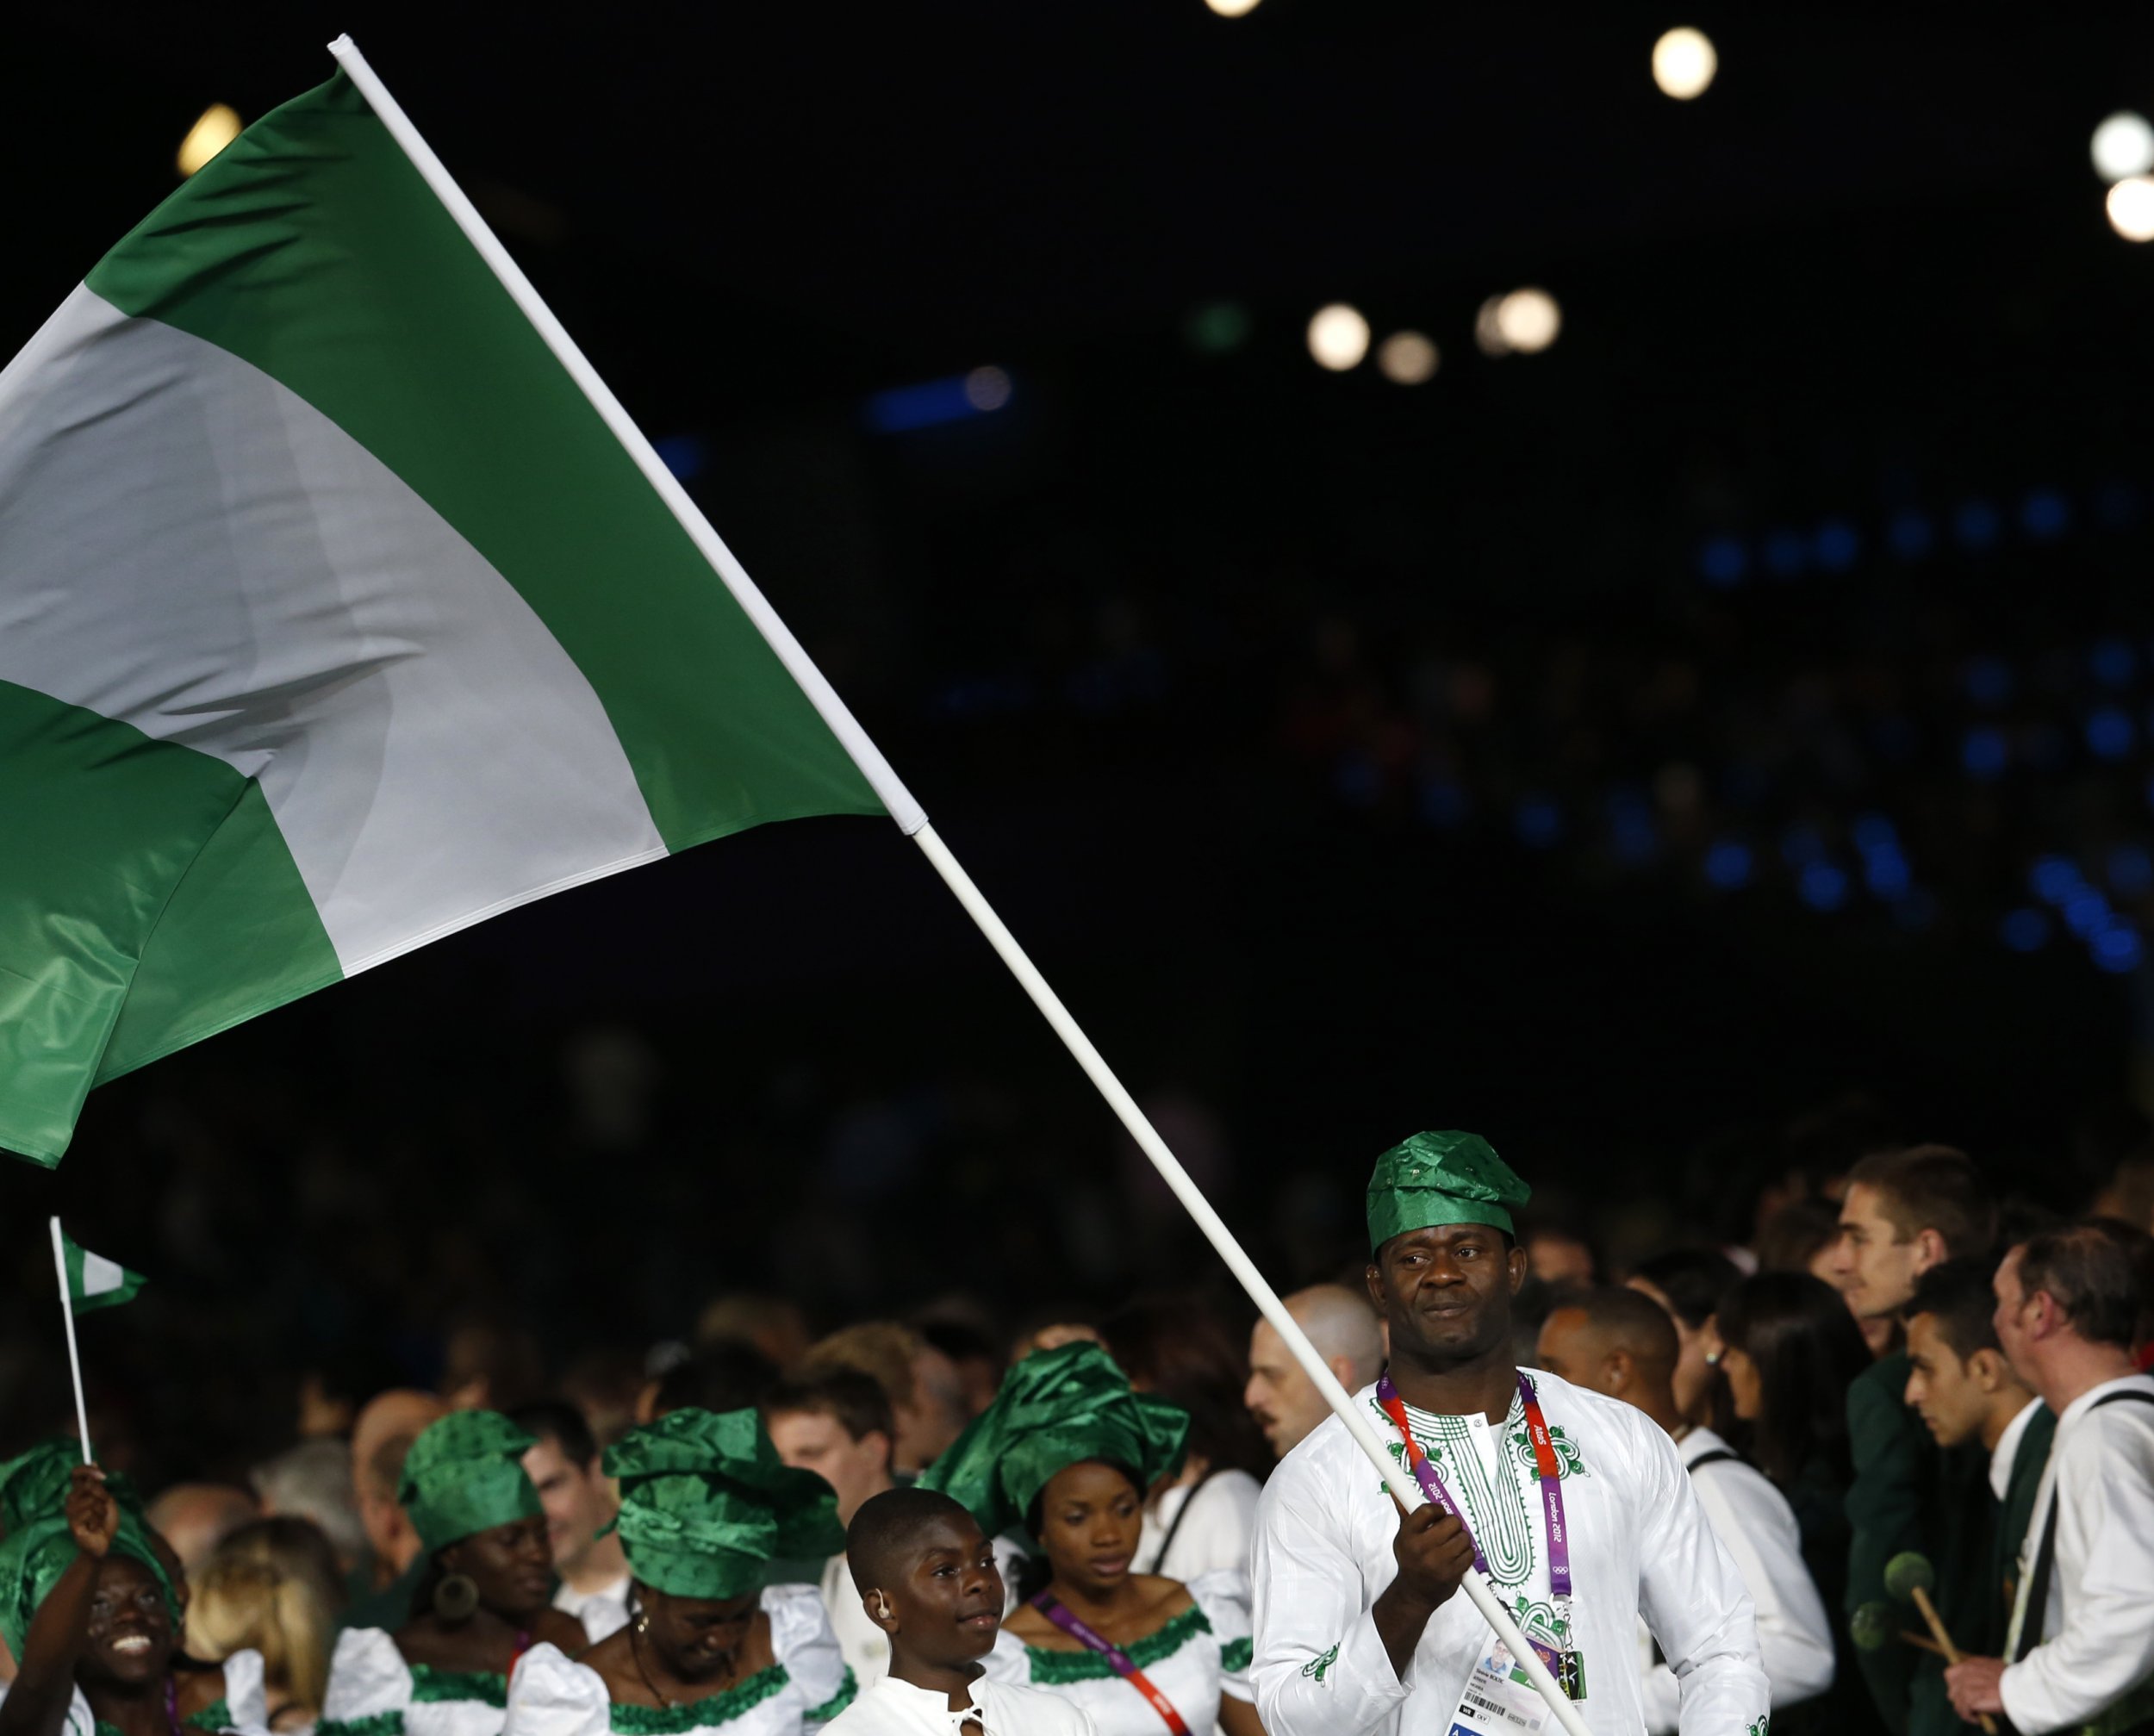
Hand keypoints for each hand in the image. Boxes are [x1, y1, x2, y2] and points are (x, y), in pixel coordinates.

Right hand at [65, 1465, 117, 1558]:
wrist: (103, 1542)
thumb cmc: (105, 1521)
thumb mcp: (106, 1499)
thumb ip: (98, 1484)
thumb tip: (93, 1461)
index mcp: (80, 1492)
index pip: (76, 1474)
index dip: (87, 1470)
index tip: (102, 1474)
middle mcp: (72, 1500)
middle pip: (86, 1485)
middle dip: (102, 1495)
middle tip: (104, 1506)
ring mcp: (70, 1512)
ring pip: (91, 1499)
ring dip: (101, 1509)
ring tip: (99, 1518)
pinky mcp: (72, 1523)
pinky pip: (89, 1512)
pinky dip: (98, 1518)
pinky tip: (95, 1526)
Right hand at [1389, 1493, 1474, 1610]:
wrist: (1414, 1593)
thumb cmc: (1410, 1560)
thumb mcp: (1403, 1537)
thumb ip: (1404, 1512)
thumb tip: (1395, 1489)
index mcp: (1408, 1535)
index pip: (1428, 1510)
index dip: (1438, 1509)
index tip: (1439, 1513)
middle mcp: (1422, 1548)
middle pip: (1452, 1521)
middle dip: (1453, 1524)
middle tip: (1448, 1530)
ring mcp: (1439, 1562)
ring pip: (1464, 1537)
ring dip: (1461, 1539)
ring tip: (1452, 1545)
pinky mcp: (1453, 1574)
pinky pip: (1470, 1553)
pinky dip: (1467, 1553)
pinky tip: (1457, 1557)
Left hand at [1945, 1657, 2007, 1721]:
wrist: (2020, 1688)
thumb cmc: (2012, 1681)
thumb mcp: (1994, 1669)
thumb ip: (1982, 1673)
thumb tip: (1977, 1684)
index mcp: (1971, 1664)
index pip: (1949, 1674)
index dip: (1955, 1687)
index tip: (1964, 1695)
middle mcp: (1965, 1673)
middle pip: (1951, 1691)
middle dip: (1960, 1700)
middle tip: (1972, 1707)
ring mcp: (1966, 1684)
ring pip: (1957, 1702)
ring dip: (1965, 1711)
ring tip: (1976, 1715)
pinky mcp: (1970, 1697)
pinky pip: (1963, 1710)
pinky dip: (1969, 1717)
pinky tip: (1978, 1719)